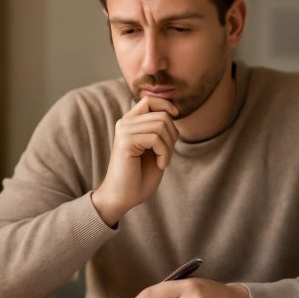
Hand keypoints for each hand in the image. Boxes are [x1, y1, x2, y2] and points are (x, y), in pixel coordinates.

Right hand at [92, 96, 178, 225]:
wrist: (123, 197)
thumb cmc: (140, 176)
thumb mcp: (155, 148)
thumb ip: (160, 129)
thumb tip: (173, 111)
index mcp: (130, 122)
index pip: (150, 100)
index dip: (166, 105)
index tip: (175, 117)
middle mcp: (125, 123)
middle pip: (162, 115)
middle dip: (172, 136)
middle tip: (167, 155)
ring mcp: (124, 131)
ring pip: (161, 125)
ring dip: (169, 147)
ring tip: (162, 161)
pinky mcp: (125, 141)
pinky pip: (156, 138)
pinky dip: (165, 153)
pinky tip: (160, 165)